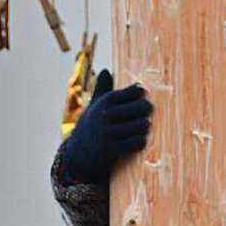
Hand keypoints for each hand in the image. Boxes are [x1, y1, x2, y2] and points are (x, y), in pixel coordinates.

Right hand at [60, 69, 151, 183]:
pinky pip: (139, 142)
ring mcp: (109, 132)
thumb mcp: (94, 106)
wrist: (78, 155)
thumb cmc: (92, 127)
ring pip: (143, 125)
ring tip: (142, 128)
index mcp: (105, 101)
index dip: (142, 95)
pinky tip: (138, 141)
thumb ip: (102, 88)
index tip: (141, 98)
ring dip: (145, 128)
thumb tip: (106, 70)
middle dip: (147, 111)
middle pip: (143, 107)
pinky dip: (141, 141)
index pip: (136, 91)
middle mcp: (106, 115)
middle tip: (145, 114)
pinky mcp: (113, 150)